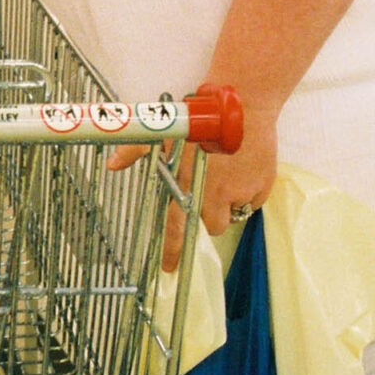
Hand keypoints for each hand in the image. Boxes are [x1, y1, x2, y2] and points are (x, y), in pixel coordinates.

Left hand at [105, 88, 277, 271]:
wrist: (242, 104)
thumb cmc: (200, 115)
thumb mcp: (162, 131)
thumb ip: (135, 151)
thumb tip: (112, 165)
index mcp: (188, 184)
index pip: (177, 227)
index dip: (173, 250)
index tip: (170, 269)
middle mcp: (214, 195)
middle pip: (212, 226)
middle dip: (211, 214)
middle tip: (212, 190)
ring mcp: (240, 192)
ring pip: (235, 214)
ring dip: (231, 202)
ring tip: (229, 173)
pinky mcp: (263, 187)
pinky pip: (255, 201)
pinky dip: (251, 191)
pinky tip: (245, 167)